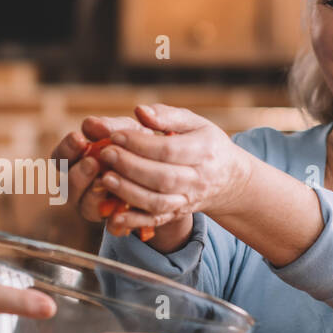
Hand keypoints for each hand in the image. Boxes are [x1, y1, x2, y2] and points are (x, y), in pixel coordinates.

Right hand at [50, 115, 145, 223]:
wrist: (171, 173)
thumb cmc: (145, 145)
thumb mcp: (133, 130)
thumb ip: (114, 126)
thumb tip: (91, 123)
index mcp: (80, 159)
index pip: (60, 157)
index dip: (66, 149)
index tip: (79, 138)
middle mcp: (82, 184)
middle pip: (66, 185)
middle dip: (78, 173)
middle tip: (93, 162)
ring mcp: (97, 205)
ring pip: (83, 206)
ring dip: (92, 194)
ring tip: (106, 180)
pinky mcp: (115, 221)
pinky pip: (109, 223)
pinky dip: (115, 215)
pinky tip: (123, 202)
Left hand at [95, 104, 247, 238]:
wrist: (228, 179)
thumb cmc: (205, 144)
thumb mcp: (194, 123)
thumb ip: (167, 115)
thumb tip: (140, 111)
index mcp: (204, 151)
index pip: (168, 150)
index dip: (139, 143)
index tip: (116, 135)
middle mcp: (198, 179)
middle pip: (162, 177)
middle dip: (130, 166)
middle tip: (106, 154)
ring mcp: (187, 200)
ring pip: (157, 202)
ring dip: (128, 192)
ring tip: (105, 178)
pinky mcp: (177, 214)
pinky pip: (155, 221)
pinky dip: (134, 221)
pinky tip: (114, 215)